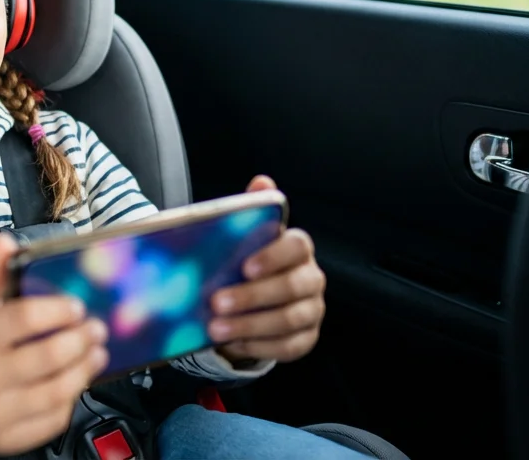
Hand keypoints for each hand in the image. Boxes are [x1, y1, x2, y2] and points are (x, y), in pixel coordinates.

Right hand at [0, 234, 108, 457]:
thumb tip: (5, 242)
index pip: (22, 320)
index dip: (56, 310)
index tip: (76, 305)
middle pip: (45, 357)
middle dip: (79, 340)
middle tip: (97, 328)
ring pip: (54, 392)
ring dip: (84, 370)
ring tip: (96, 352)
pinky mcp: (6, 439)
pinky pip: (51, 420)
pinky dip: (70, 399)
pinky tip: (76, 381)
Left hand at [207, 175, 326, 364]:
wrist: (258, 300)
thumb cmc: (250, 262)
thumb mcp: (247, 237)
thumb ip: (254, 210)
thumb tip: (261, 181)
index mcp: (298, 249)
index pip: (297, 246)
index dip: (273, 256)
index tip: (245, 266)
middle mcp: (311, 279)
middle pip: (292, 287)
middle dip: (253, 296)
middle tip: (217, 302)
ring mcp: (312, 311)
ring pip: (288, 320)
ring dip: (250, 325)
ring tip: (216, 328)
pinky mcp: (305, 339)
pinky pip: (286, 347)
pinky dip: (258, 346)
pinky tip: (233, 343)